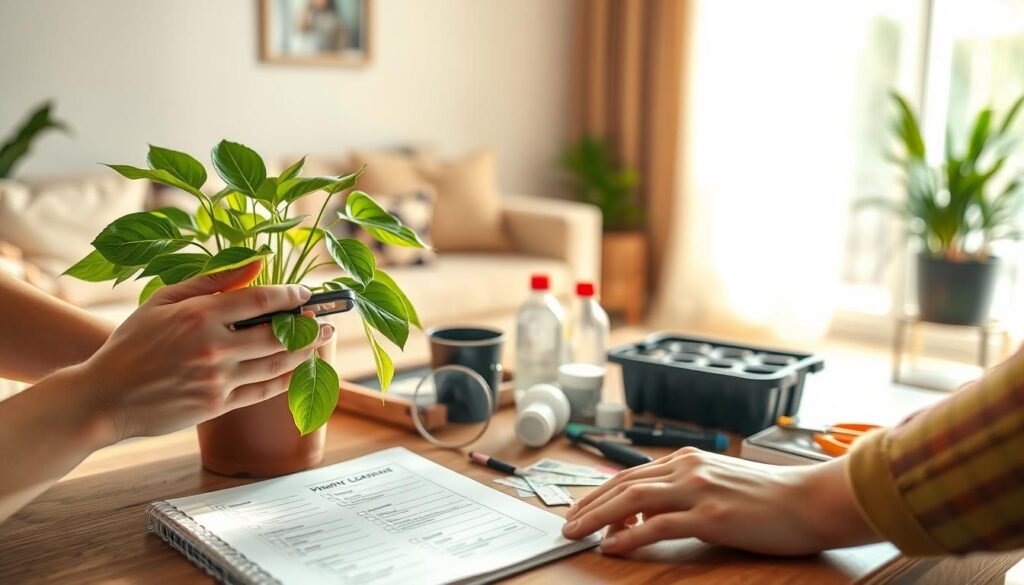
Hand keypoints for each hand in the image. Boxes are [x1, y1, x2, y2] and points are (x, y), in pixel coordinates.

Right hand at [77, 260, 333, 443]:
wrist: (105, 396)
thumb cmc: (133, 343)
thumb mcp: (164, 301)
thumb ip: (211, 281)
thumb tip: (255, 262)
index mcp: (198, 316)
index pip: (259, 301)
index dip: (290, 296)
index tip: (306, 293)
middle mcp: (212, 348)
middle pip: (277, 335)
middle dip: (309, 326)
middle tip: (328, 319)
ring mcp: (216, 379)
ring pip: (275, 365)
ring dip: (305, 353)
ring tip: (322, 341)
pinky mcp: (216, 405)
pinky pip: (262, 391)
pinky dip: (285, 380)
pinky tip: (299, 370)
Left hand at [562, 447, 877, 555]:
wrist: (810, 500)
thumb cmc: (769, 497)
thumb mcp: (718, 484)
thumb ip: (683, 492)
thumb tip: (647, 514)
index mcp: (688, 459)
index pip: (631, 474)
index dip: (600, 492)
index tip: (580, 509)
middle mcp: (687, 468)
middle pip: (623, 484)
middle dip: (589, 504)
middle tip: (567, 524)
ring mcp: (698, 489)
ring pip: (632, 500)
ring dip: (598, 518)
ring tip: (577, 533)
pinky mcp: (710, 515)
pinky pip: (658, 526)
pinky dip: (629, 537)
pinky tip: (612, 547)